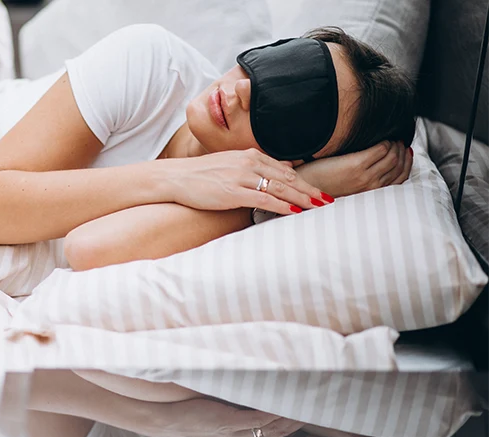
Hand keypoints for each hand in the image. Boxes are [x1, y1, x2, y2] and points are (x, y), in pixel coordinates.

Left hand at [153, 399, 303, 436]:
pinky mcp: (230, 423)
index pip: (277, 434)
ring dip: (291, 410)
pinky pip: (260, 417)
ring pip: (274, 425)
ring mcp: (238, 436)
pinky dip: (274, 408)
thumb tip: (251, 397)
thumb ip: (238, 414)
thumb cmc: (190, 417)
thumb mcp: (219, 420)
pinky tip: (284, 399)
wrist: (167, 420)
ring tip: (305, 395)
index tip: (308, 407)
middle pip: (281, 431)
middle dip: (299, 416)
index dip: (294, 421)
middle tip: (315, 399)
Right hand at [169, 149, 332, 215]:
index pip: (285, 170)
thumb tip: (286, 167)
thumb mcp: (233, 163)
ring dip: (301, 198)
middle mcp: (249, 163)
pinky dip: (281, 205)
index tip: (320, 192)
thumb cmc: (202, 174)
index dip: (305, 182)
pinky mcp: (233, 192)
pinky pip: (263, 199)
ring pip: (279, 188)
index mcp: (250, 156)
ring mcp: (241, 177)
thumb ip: (259, 165)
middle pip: (287, 178)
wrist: (176, 177)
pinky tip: (294, 211)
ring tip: (318, 207)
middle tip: (328, 200)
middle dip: (309, 190)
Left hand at [296, 141, 412, 198]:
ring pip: (393, 156)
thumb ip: (364, 178)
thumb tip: (376, 164)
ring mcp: (364, 176)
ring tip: (391, 138)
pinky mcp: (355, 165)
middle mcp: (371, 186)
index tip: (406, 151)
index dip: (407, 162)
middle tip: (399, 141)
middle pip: (399, 165)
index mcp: (370, 192)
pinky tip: (380, 137)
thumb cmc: (322, 186)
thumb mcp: (348, 187)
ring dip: (395, 144)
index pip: (400, 177)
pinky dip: (384, 141)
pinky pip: (380, 149)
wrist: (304, 188)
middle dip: (402, 151)